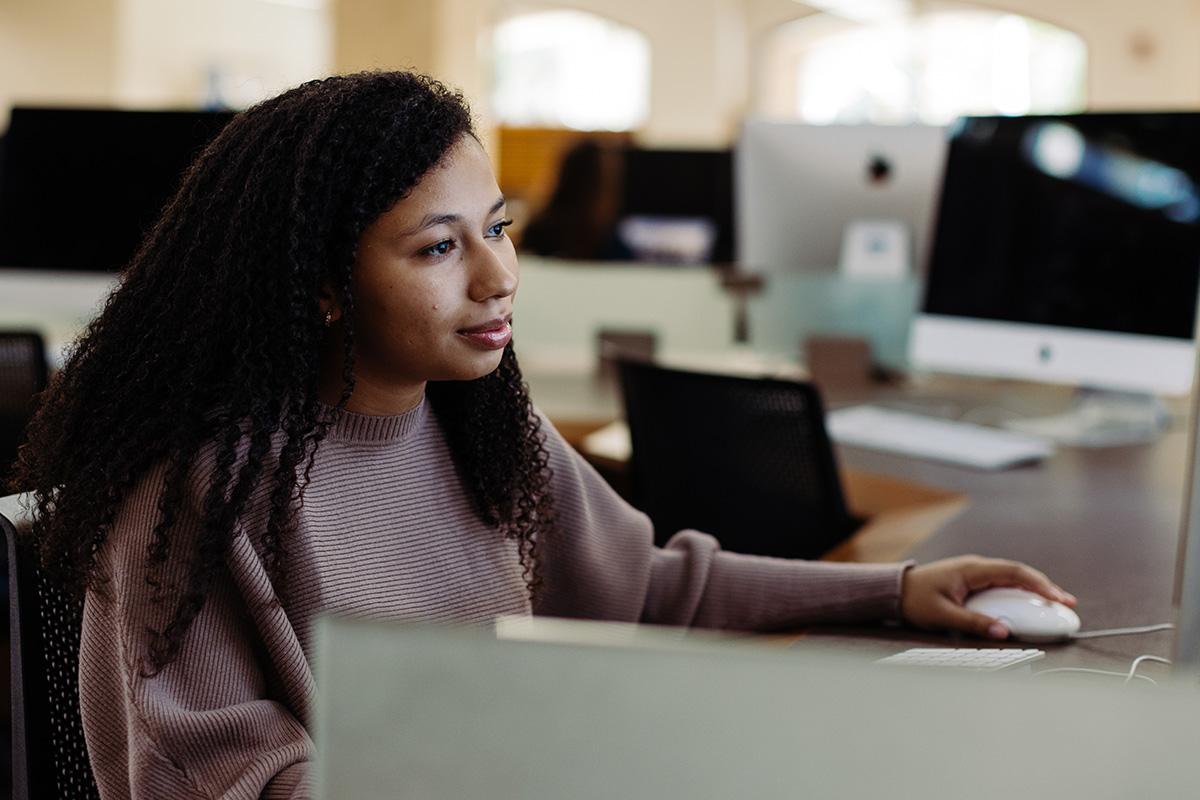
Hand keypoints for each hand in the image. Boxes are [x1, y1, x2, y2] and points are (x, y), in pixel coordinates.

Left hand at [899, 555, 1076, 639]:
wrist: (894, 591)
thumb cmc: (915, 600)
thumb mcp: (943, 615)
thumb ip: (973, 623)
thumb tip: (1003, 632)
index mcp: (972, 569)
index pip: (1014, 572)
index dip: (1040, 584)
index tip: (1058, 599)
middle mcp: (977, 568)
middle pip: (1019, 575)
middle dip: (1044, 589)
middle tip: (1067, 605)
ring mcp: (976, 575)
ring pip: (1012, 581)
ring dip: (1034, 592)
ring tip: (1056, 609)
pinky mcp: (974, 584)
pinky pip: (1002, 587)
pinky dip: (1019, 597)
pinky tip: (1030, 609)